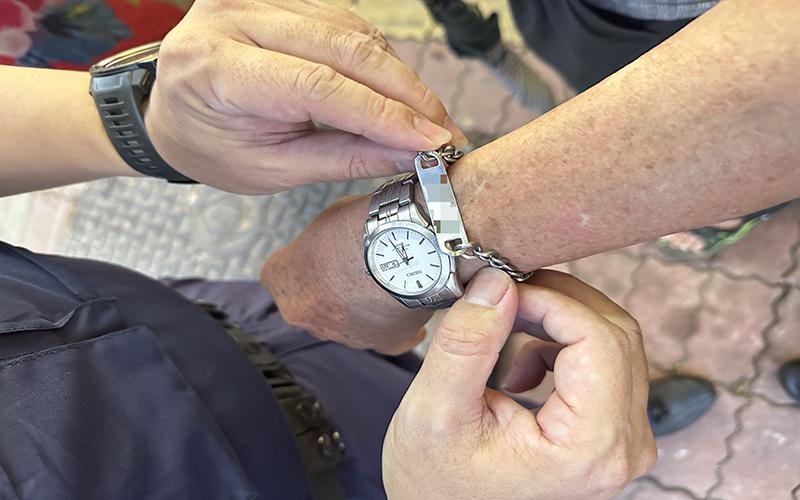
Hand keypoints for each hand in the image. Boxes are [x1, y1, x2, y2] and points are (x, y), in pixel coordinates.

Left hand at [146, 0, 466, 193]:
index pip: (318, 85)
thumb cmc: (212, 147)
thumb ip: (343, 157)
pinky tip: (395, 87)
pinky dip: (377, 56)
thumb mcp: (271, 168)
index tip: (431, 141)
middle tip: (442, 131)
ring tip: (424, 117)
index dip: (384, 114)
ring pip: (352, 28)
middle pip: (343, 46)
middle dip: (405, 93)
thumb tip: (409, 153)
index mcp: (216, 69)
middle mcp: (232, 17)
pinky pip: (344, 18)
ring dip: (398, 75)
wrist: (174, 115)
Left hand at [261, 195, 430, 353]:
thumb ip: (320, 240)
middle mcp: (304, 314)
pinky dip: (392, 329)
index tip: (318, 253)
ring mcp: (341, 334)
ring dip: (358, 308)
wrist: (408, 244)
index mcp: (283, 279)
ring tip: (384, 279)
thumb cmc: (361, 226)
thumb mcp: (327, 218)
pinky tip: (403, 320)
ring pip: (346, 324)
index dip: (301, 262)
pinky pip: (384, 342)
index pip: (278, 275)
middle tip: (352, 266)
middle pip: (310, 304)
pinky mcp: (381, 342)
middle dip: (327, 289)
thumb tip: (334, 243)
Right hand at [383, 268, 655, 499]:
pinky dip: (562, 343)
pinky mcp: (613, 432)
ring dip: (558, 319)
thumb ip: (467, 343)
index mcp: (589, 448)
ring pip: (614, 340)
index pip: (598, 339)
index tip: (499, 290)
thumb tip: (497, 282)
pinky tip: (520, 367)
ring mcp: (624, 441)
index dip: (550, 300)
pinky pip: (606, 360)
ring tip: (503, 332)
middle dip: (555, 301)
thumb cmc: (437, 479)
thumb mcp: (435, 410)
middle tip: (499, 297)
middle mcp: (623, 447)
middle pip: (614, 334)